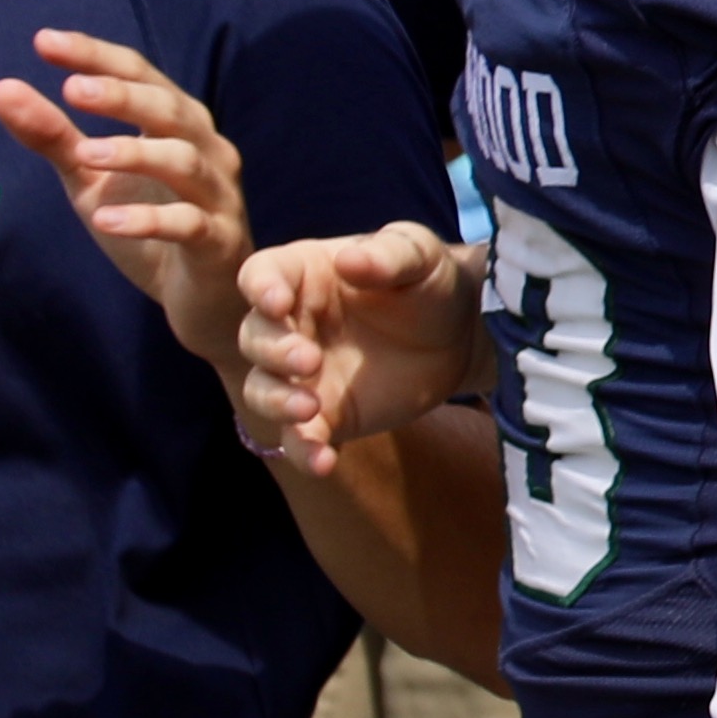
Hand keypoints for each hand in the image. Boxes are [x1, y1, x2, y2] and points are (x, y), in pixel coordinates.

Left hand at [0, 32, 258, 378]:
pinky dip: (148, 219)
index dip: (97, 56)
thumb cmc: (150, 225)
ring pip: (186, 162)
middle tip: (72, 88)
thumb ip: (53, 135)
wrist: (204, 297)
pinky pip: (189, 224)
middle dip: (123, 96)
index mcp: (179, 127)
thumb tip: (2, 88)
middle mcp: (208, 151)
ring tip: (85, 154)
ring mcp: (218, 197)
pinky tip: (106, 220)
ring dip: (135, 153)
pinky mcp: (219, 242)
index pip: (143, 76)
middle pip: (173, 110)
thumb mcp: (90, 179)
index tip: (44, 42)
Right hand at [238, 222, 486, 474]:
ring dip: (276, 402)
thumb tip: (349, 260)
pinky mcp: (325, 415)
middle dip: (272, 351)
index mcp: (303, 275)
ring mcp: (302, 374)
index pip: (260, 274)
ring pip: (262, 390)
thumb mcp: (422, 256)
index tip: (276, 303)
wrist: (462, 335)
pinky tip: (323, 462)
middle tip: (307, 361)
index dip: (260, 288)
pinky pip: (300, 438)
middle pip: (254, 337)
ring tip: (308, 410)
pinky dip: (304, 451)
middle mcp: (291, 325)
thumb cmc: (432, 281)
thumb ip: (388, 255)